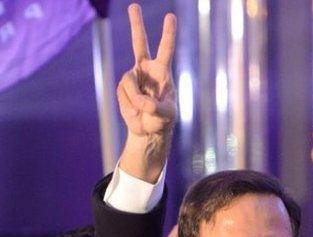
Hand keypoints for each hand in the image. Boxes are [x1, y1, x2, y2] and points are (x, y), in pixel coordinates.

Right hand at [117, 4, 176, 138]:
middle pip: (139, 43)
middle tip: (134, 5)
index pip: (166, 49)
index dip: (168, 33)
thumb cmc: (163, 119)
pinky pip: (122, 93)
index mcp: (162, 72)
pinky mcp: (122, 87)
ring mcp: (133, 77)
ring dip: (135, 98)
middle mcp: (147, 69)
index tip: (170, 16)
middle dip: (136, 24)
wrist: (148, 129)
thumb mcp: (166, 115)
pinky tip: (134, 111)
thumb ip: (156, 108)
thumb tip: (142, 101)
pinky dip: (128, 105)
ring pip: (128, 81)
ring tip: (143, 110)